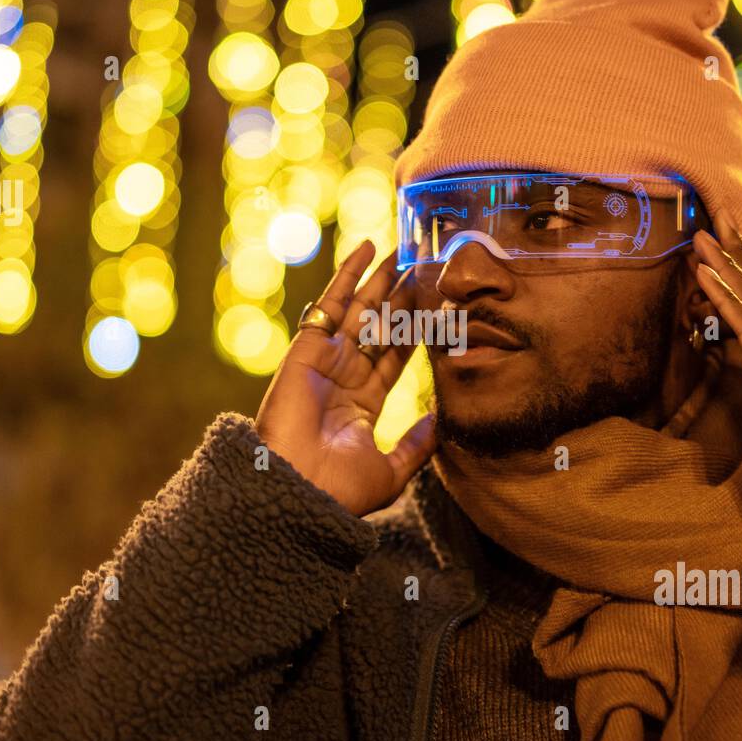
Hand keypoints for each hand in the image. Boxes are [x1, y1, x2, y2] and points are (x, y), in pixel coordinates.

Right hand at [255, 240, 435, 517]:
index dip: (416, 330)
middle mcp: (343, 377)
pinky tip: (369, 248)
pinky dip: (349, 274)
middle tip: (425, 264)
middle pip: (380, 326)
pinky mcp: (309, 348)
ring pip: (361, 309)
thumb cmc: (340, 491)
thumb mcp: (392, 471)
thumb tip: (442, 422)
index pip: (395, 357)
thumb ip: (417, 446)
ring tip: (407, 248)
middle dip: (402, 296)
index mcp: (361, 405)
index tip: (438, 305)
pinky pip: (332, 303)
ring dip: (383, 278)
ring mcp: (326, 360)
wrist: (299, 492)